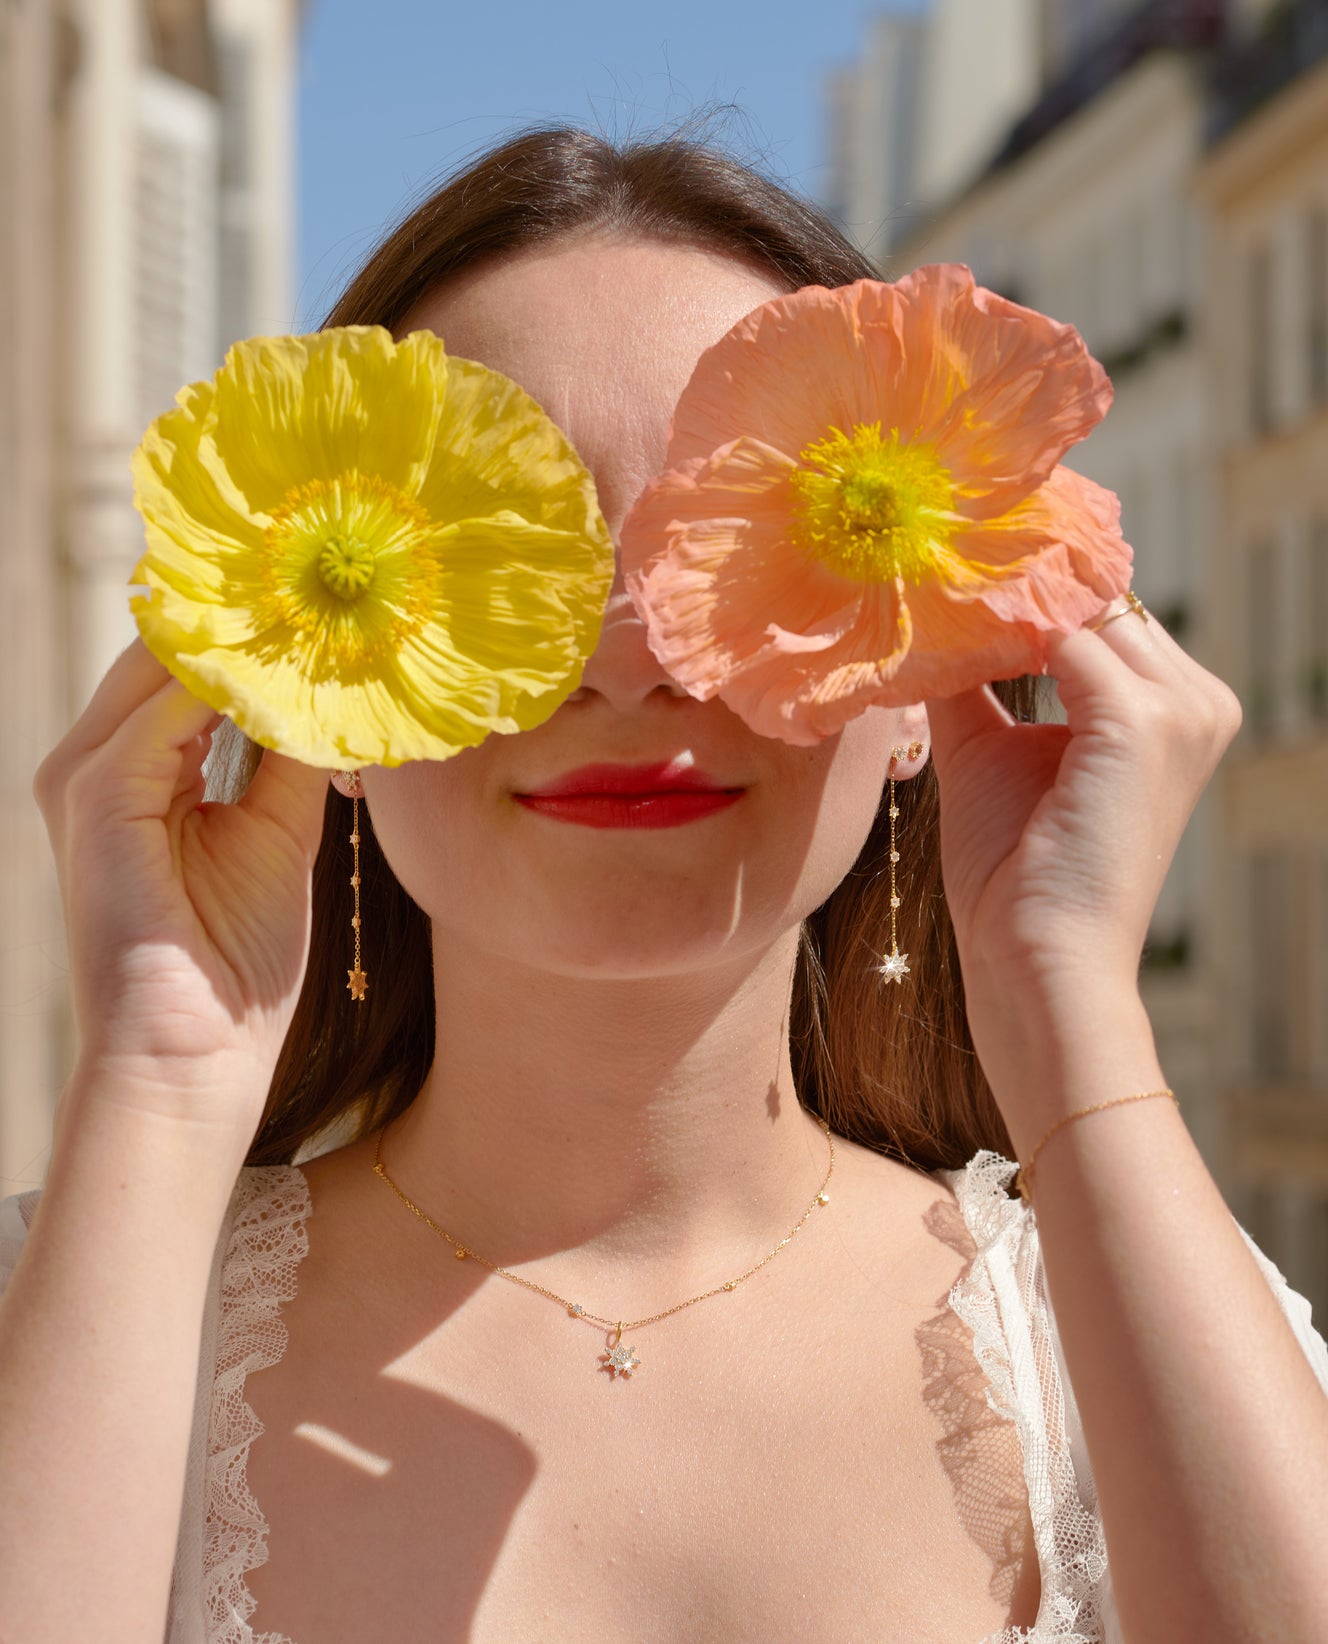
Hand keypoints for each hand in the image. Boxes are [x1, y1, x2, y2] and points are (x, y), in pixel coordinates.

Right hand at [35, 639, 330, 1144]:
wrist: (194, 1055)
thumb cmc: (237, 960)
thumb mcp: (278, 833)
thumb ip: (289, 756)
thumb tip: (329, 691)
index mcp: (136, 769)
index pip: (185, 669)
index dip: (253, 630)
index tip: (329, 597)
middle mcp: (99, 761)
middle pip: (167, 651)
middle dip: (247, 615)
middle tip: (330, 578)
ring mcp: (87, 775)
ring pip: (164, 664)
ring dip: (244, 634)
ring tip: (322, 602)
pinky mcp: (96, 795)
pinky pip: (167, 708)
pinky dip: (233, 681)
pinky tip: (295, 665)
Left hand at [925, 604, 1240, 1005]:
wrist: (1035, 954)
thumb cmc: (1015, 872)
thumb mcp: (994, 753)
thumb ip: (977, 683)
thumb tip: (932, 621)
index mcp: (1177, 711)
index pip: (1106, 617)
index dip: (1030, 593)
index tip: (953, 570)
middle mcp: (1198, 701)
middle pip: (1101, 603)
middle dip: (1016, 586)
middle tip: (932, 566)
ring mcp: (1181, 709)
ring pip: (1081, 611)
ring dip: (1004, 602)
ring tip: (929, 594)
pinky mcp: (1142, 722)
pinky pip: (1061, 640)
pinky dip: (998, 632)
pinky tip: (944, 631)